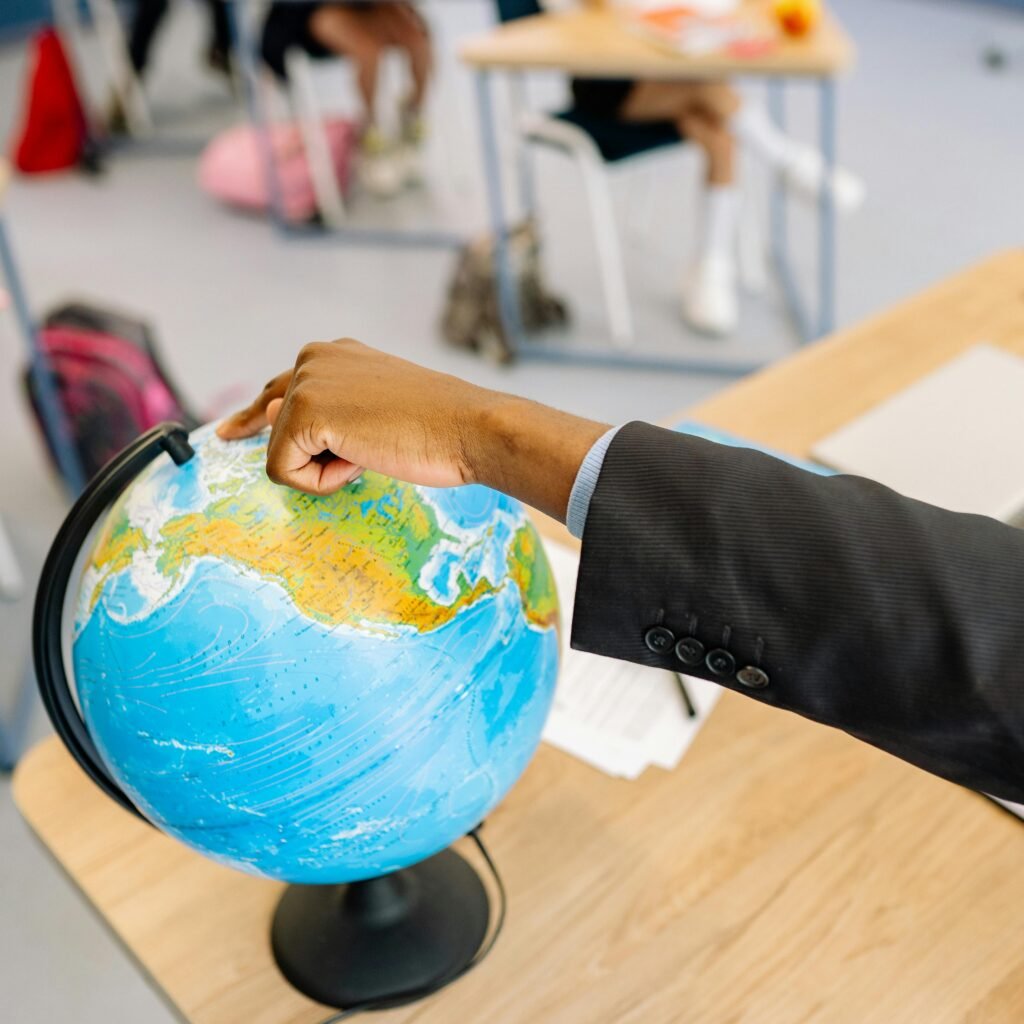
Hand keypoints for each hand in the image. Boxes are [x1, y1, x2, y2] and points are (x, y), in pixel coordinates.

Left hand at [217, 339, 608, 520]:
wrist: (469, 428)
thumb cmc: (439, 429)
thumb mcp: (376, 414)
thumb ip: (330, 413)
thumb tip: (269, 414)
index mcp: (334, 355)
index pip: (280, 389)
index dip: (258, 418)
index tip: (231, 431)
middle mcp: (313, 357)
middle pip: (277, 430)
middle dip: (316, 456)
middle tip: (370, 449)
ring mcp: (306, 381)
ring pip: (282, 454)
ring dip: (327, 469)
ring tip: (377, 449)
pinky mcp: (303, 412)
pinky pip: (284, 471)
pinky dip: (322, 481)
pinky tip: (362, 460)